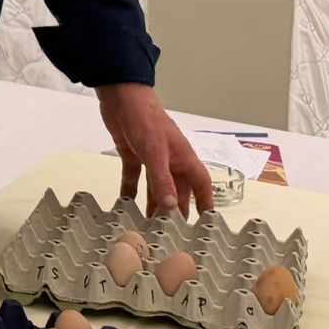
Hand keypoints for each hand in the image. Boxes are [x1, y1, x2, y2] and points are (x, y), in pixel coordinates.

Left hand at [98, 84, 214, 219]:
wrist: (121, 96)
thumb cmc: (145, 121)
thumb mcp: (155, 152)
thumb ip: (162, 180)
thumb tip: (172, 207)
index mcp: (183, 158)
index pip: (201, 184)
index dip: (206, 202)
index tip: (207, 223)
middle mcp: (170, 160)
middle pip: (178, 189)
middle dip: (177, 209)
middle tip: (174, 233)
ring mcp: (151, 157)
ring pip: (156, 186)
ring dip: (153, 203)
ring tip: (150, 225)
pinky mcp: (132, 153)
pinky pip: (134, 176)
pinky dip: (131, 189)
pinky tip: (126, 204)